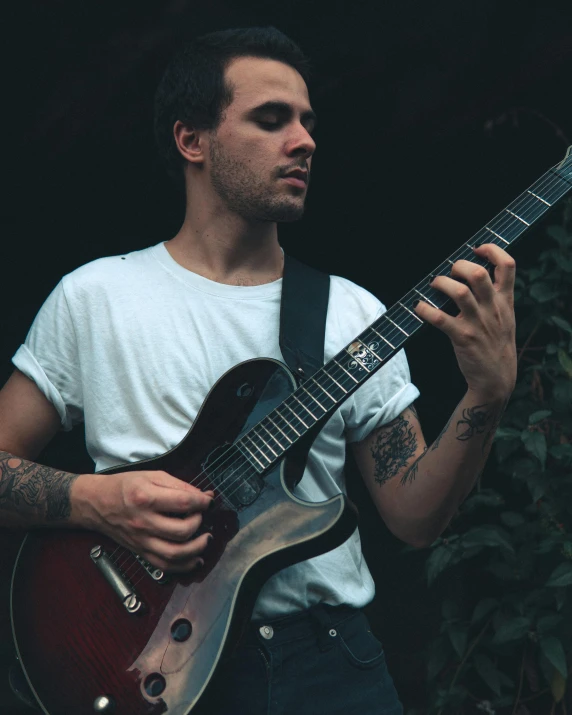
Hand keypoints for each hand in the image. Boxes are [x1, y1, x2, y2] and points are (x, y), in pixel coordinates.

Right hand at [72, 470, 213, 572]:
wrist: (95, 503)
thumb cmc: (124, 486)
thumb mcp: (152, 476)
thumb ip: (179, 485)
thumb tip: (204, 496)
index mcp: (146, 497)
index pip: (183, 503)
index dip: (202, 502)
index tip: (208, 501)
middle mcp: (143, 521)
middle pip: (181, 530)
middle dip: (199, 522)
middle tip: (201, 515)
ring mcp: (141, 540)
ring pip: (175, 553)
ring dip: (197, 548)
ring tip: (206, 538)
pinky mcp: (140, 551)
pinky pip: (164, 565)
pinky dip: (184, 566)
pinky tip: (195, 559)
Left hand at [414, 243, 516, 399]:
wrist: (497, 378)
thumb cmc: (496, 344)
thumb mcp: (505, 317)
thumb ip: (495, 296)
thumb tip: (475, 273)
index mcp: (504, 301)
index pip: (508, 265)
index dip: (492, 250)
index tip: (477, 248)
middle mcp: (492, 308)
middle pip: (479, 273)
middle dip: (460, 265)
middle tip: (450, 271)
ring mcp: (477, 323)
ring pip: (459, 292)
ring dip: (441, 283)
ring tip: (434, 285)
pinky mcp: (462, 338)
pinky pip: (440, 319)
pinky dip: (425, 309)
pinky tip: (419, 307)